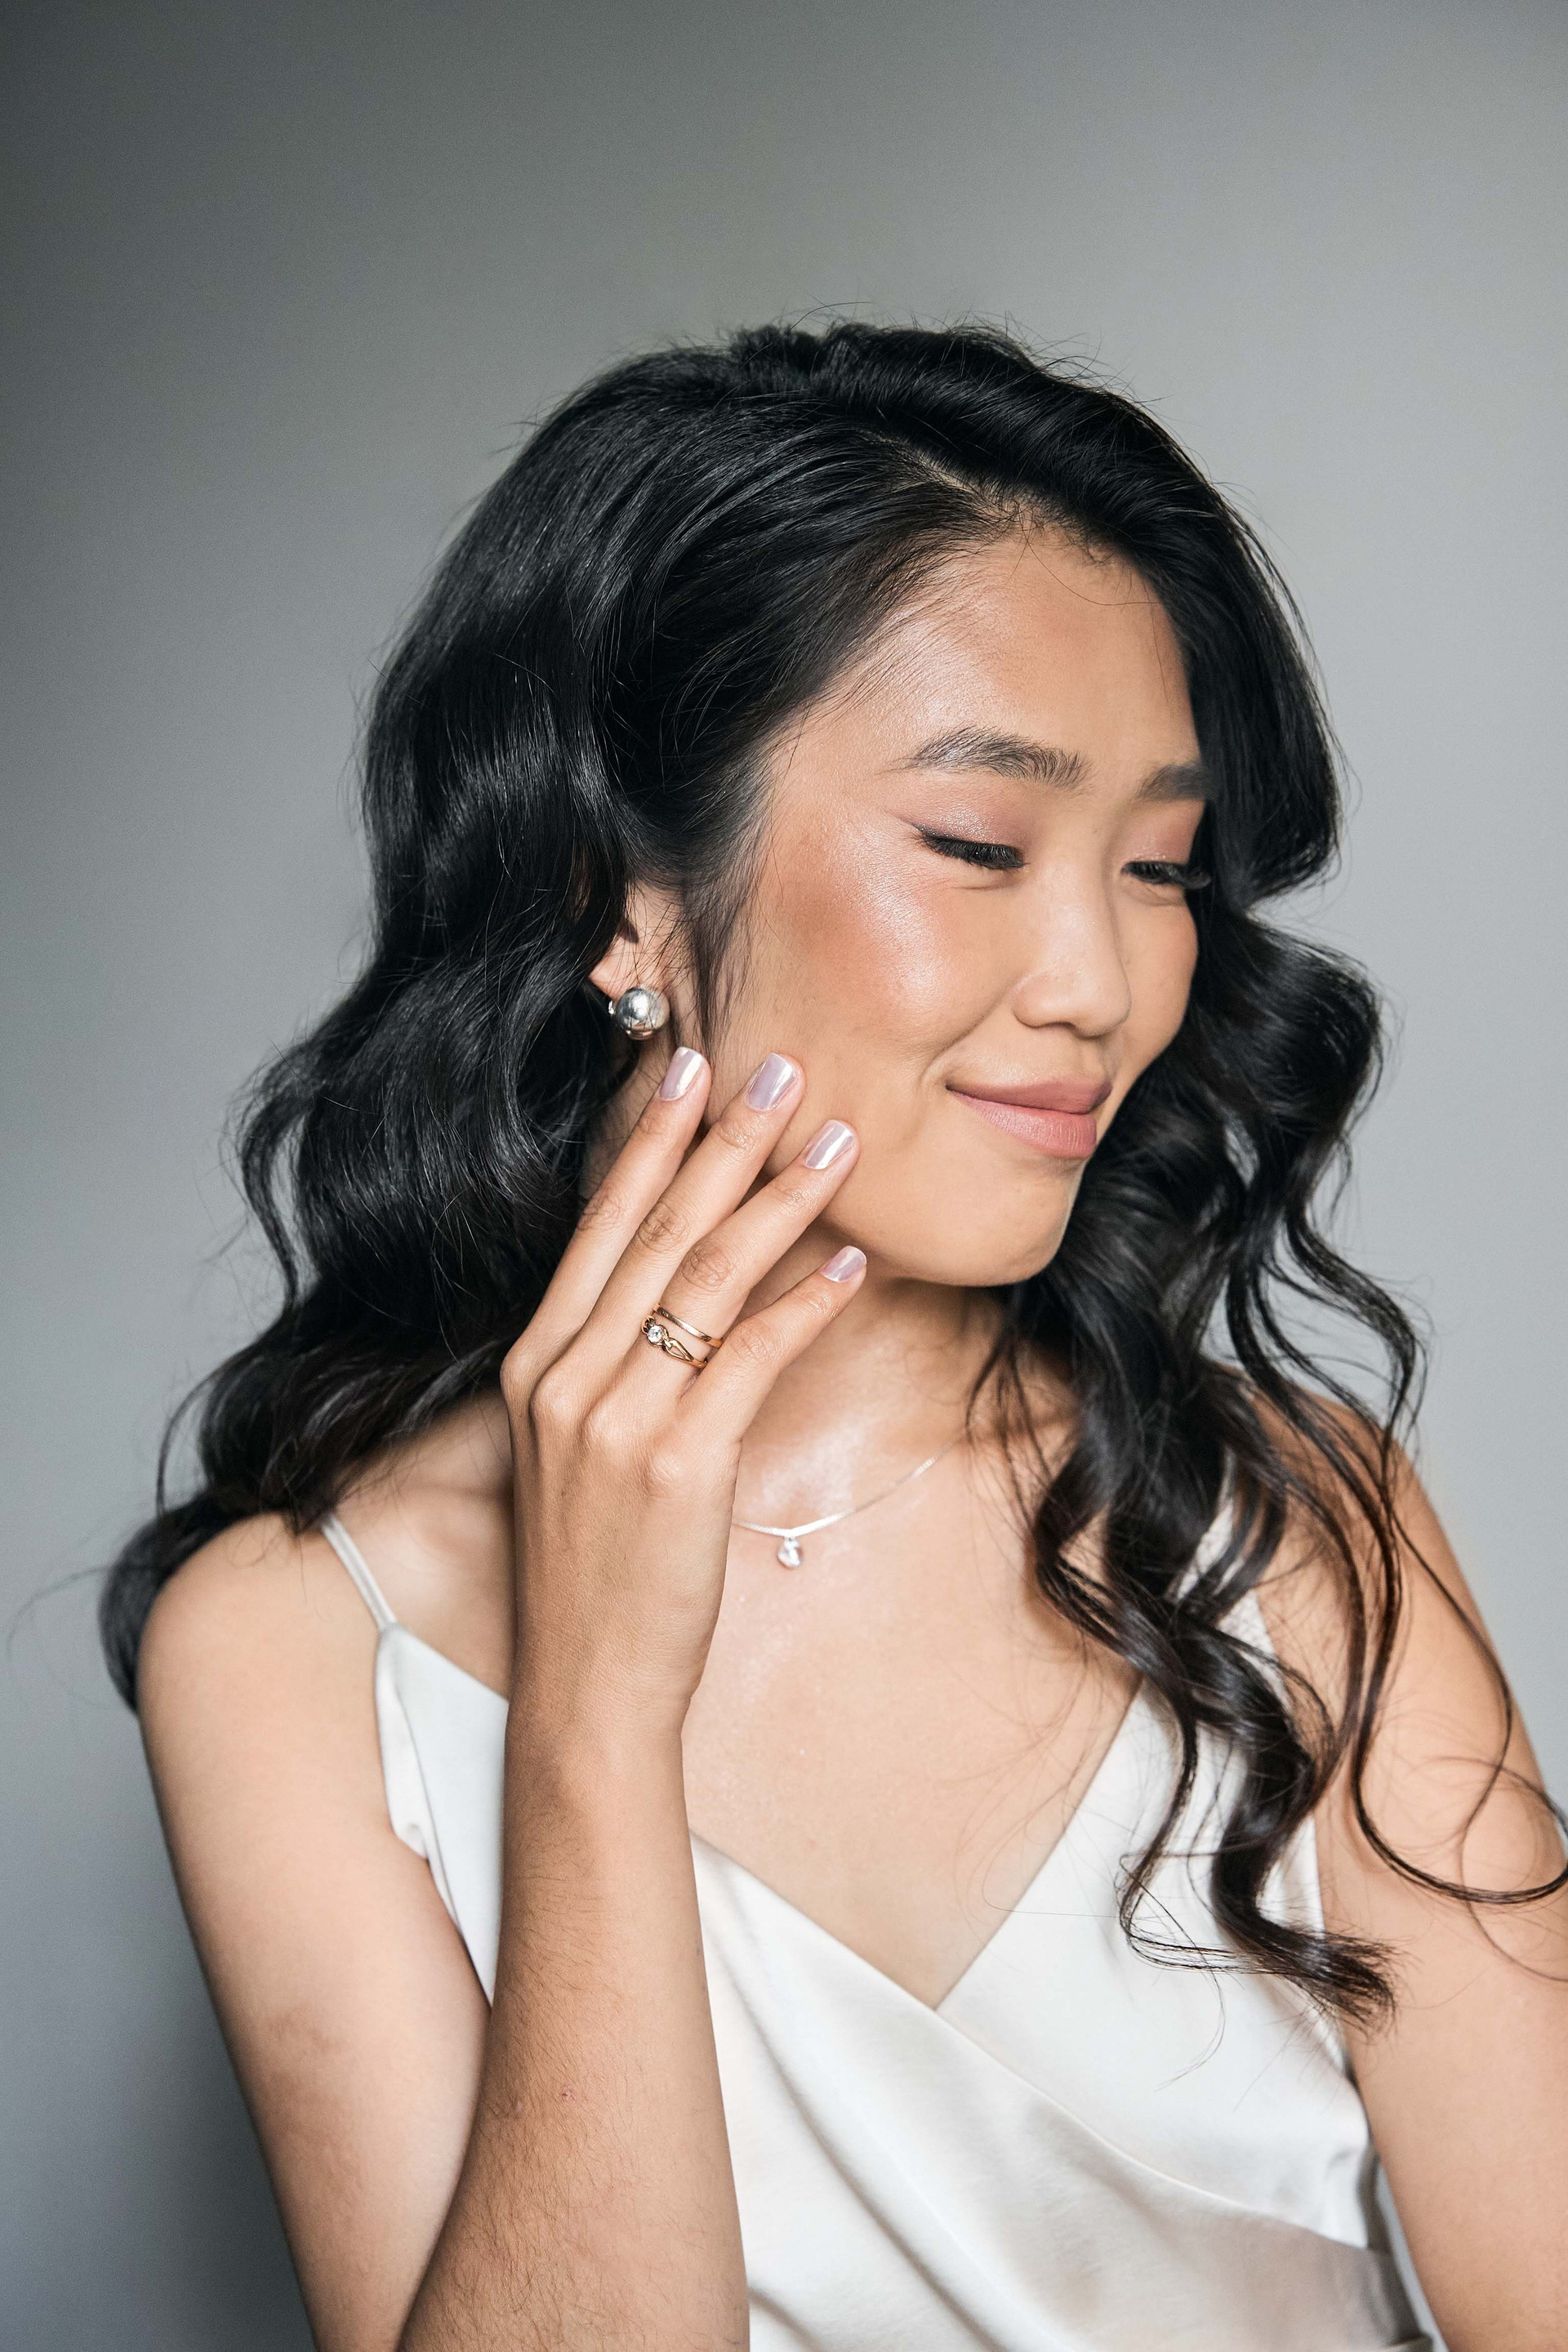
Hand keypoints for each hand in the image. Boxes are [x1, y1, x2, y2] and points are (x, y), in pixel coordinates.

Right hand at [500, 1048, 864, 1743]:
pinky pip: (752, 1357)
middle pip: (657, 1229)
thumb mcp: (583, 1455)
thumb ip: (619, 1373)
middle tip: (781, 1065)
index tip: (687, 1065)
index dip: (649, 1140)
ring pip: (708, 1278)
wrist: (585, 1688)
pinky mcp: (677, 1462)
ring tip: (835, 1143)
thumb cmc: (596, 1573)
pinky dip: (806, 1304)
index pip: (599, 1226)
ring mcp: (614, 1418)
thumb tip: (695, 1303)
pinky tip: (850, 1265)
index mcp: (535, 1364)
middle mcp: (563, 1376)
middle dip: (725, 1139)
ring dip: (781, 1200)